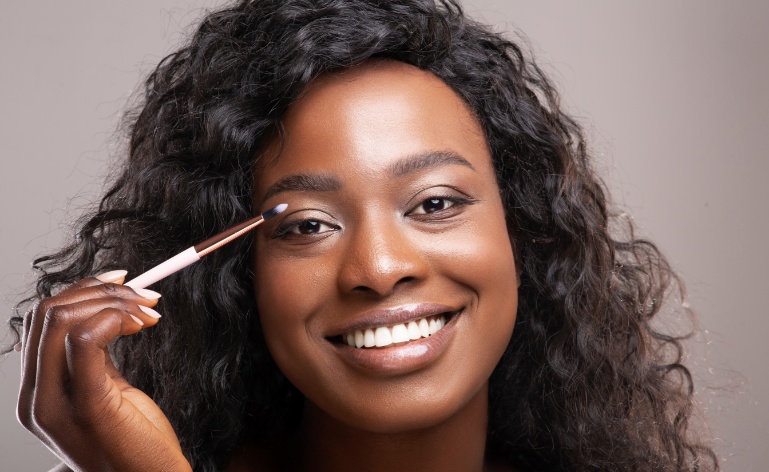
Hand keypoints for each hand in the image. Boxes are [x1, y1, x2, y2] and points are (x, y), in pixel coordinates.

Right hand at [16, 270, 191, 471]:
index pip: (40, 322)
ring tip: (149, 312)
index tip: (124, 282)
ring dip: (114, 302)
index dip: (82, 290)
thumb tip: (104, 312)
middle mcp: (35, 399)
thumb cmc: (134, 440)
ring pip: (62, 319)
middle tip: (146, 297)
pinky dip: (114, 319)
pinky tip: (139, 325)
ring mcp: (55, 405)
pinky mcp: (87, 406)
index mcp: (36, 394)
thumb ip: (94, 359)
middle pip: (47, 313)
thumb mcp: (106, 392)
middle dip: (101, 291)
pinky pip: (85, 341)